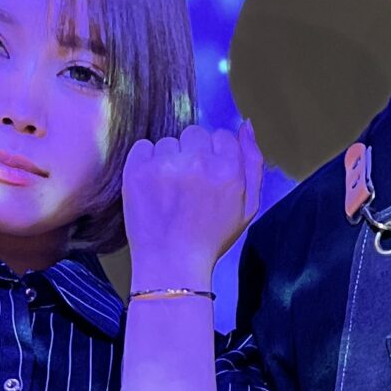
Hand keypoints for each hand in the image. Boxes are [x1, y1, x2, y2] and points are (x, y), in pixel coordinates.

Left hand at [121, 119, 263, 288]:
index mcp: (228, 170)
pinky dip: (145, 161)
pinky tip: (152, 186)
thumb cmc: (211, 239)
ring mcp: (165, 165)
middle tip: (188, 185)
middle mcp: (198, 162)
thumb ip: (253, 163)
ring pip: (168, 142)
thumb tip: (246, 124)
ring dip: (168, 160)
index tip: (207, 177)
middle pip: (195, 134)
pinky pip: (142, 146)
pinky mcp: (137, 170)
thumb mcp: (247, 207)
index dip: (215, 156)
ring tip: (169, 191)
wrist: (172, 265)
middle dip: (193, 154)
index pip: (222, 136)